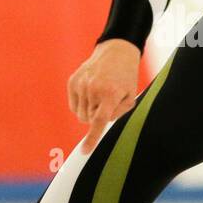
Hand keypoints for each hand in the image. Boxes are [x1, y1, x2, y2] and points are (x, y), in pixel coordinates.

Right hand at [67, 39, 140, 153]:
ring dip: (89, 111)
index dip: (92, 138)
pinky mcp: (72, 81)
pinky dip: (81, 104)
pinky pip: (73, 105)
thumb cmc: (126, 77)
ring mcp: (81, 84)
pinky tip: (90, 92)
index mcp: (110, 94)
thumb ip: (118, 114)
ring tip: (100, 95)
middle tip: (107, 102)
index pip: (99, 121)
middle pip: (89, 120)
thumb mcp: (130, 96)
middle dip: (97, 117)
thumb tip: (100, 125)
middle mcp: (93, 89)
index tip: (85, 151)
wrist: (116, 51)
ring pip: (80, 114)